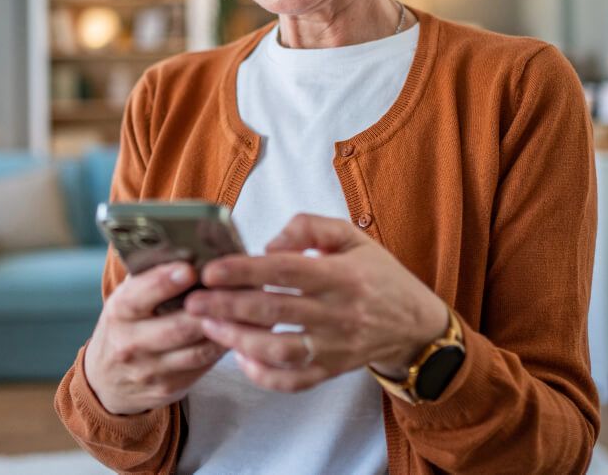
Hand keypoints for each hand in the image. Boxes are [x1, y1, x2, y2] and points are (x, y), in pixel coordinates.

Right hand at [84, 262, 228, 414]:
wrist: (107, 380)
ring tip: (247, 306)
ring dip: (226, 328)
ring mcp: (150, 370)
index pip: (139, 296)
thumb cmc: (126, 324)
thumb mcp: (127, 298)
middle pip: (178, 326)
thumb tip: (191, 248)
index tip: (190, 268)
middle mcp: (130, 343)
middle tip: (237, 286)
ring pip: (197, 349)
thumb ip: (152, 276)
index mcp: (119, 312)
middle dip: (210, 306)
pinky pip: (204, 365)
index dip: (164, 282)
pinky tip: (241, 330)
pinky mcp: (169, 388)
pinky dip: (224, 345)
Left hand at [183, 213, 449, 392]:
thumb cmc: (378, 274)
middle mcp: (338, 313)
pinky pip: (293, 381)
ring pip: (280, 351)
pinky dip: (263, 374)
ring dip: (238, 341)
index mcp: (342, 275)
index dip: (245, 271)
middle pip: (275, 313)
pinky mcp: (331, 371)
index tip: (212, 270)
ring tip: (207, 327)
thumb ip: (309, 227)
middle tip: (192, 301)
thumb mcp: (352, 236)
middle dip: (227, 307)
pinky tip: (240, 357)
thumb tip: (267, 244)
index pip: (286, 272)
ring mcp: (335, 347)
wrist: (415, 324)